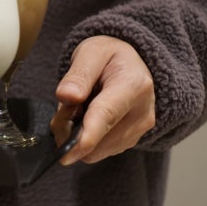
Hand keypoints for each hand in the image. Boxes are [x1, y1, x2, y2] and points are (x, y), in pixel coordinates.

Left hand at [50, 35, 154, 164]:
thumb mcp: (91, 52)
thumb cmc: (109, 56)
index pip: (106, 116)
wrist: (131, 63)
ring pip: (96, 150)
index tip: (67, 153)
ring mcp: (139, 130)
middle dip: (69, 131)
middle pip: (98, 138)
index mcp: (133, 85)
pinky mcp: (131, 141)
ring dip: (76, 137)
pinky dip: (85, 140)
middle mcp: (142, 113)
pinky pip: (99, 151)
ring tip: (75, 109)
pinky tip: (85, 119)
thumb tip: (66, 96)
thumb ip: (78, 74)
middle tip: (63, 107)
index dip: (86, 137)